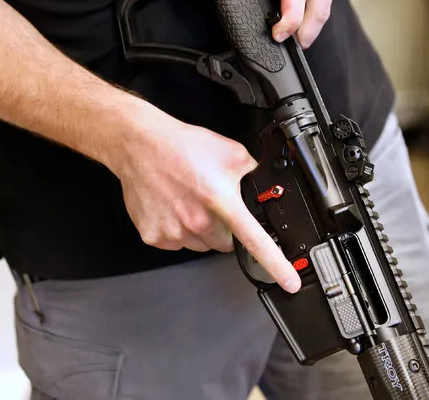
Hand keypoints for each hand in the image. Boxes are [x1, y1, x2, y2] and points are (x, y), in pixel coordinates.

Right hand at [113, 112, 301, 292]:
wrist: (139, 145)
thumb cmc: (179, 146)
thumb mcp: (229, 151)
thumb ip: (251, 171)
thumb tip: (263, 181)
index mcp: (220, 201)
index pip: (255, 241)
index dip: (277, 265)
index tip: (289, 282)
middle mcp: (197, 220)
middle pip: (225, 242)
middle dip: (224, 228)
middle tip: (212, 204)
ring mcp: (173, 231)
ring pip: (200, 243)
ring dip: (199, 229)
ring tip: (188, 200)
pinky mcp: (154, 236)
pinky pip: (175, 242)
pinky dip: (177, 230)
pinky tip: (172, 207)